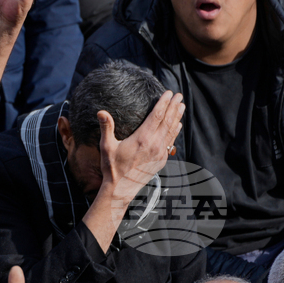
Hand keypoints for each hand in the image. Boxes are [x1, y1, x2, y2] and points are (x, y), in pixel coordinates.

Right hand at [97, 90, 184, 205]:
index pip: (157, 116)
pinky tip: (178, 125)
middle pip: (167, 121)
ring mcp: (159, 153)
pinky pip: (170, 141)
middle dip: (174, 106)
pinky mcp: (161, 160)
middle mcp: (154, 145)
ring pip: (171, 131)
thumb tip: (101, 112)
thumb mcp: (106, 146)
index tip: (168, 93)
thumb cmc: (112, 167)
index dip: (163, 103)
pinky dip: (175, 131)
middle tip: (179, 95)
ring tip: (182, 106)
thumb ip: (106, 127)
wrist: (121, 189)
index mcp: (142, 139)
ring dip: (177, 117)